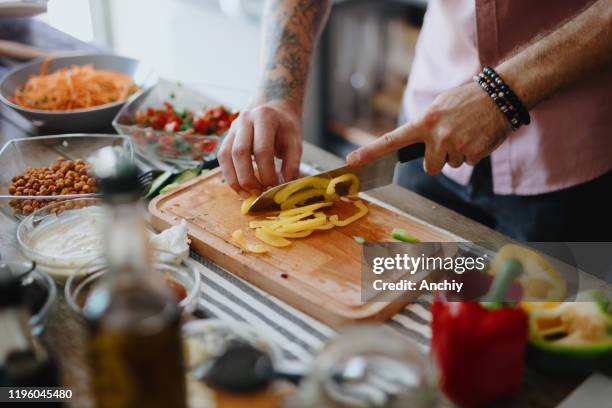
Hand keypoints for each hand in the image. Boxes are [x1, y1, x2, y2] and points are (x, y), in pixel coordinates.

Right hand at [218, 100, 302, 197]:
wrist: (274, 109)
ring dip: (235, 180)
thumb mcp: (295, 143)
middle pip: (239, 152)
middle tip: (258, 194)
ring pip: (226, 156)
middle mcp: (245, 119)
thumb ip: (292, 164)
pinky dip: (229, 175)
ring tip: (247, 195)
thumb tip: (283, 187)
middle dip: (248, 178)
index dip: (266, 172)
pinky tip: (240, 187)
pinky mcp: (226, 137)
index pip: (262, 149)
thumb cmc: (285, 128)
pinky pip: (222, 158)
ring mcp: (233, 127)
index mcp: (265, 117)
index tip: (273, 188)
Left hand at [346, 82, 511, 173]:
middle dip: (437, 160)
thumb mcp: (439, 106)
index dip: (370, 152)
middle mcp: (437, 136)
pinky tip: (479, 136)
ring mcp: (455, 145)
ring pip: (450, 164)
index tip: (351, 161)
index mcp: (424, 122)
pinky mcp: (473, 153)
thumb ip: (425, 126)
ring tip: (468, 132)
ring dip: (458, 153)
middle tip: (450, 140)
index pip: (392, 140)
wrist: (501, 94)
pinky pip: (468, 163)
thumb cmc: (467, 99)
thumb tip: (417, 145)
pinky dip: (474, 153)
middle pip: (429, 167)